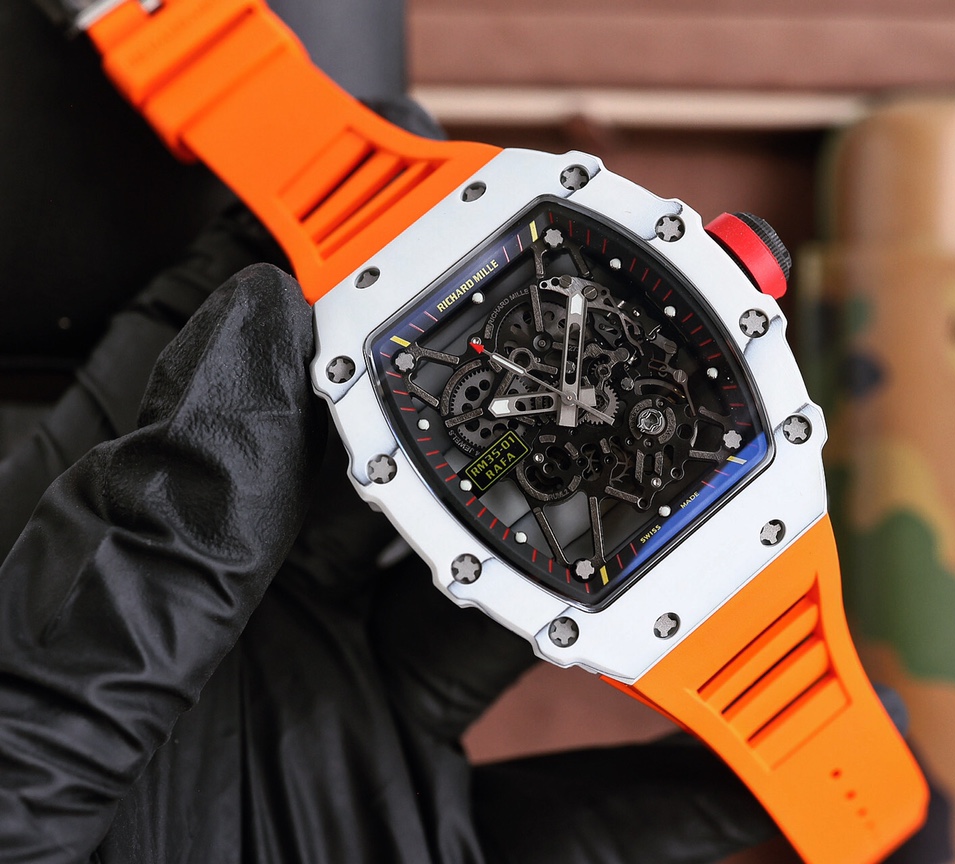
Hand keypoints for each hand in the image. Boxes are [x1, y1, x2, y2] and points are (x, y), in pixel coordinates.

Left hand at [0, 259, 790, 863]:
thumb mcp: (34, 730)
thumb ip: (145, 554)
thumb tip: (249, 340)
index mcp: (134, 577)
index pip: (227, 376)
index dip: (319, 281)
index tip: (419, 213)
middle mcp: (255, 634)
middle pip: (404, 479)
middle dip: (509, 412)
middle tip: (611, 348)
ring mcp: (347, 731)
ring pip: (511, 620)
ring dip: (614, 572)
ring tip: (706, 517)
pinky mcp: (415, 840)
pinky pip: (565, 811)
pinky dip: (662, 790)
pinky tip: (733, 737)